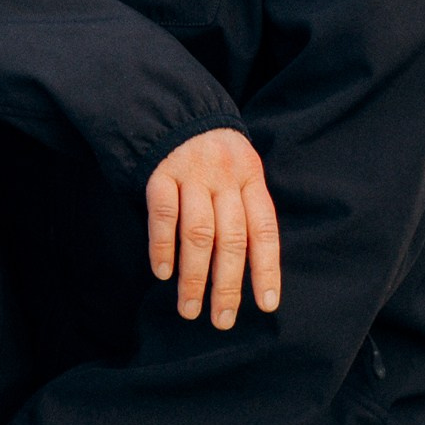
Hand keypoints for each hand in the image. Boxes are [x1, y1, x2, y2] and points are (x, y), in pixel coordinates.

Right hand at [145, 127, 280, 329]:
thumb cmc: (211, 150)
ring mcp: (191, 172)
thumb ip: (243, 206)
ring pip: (198, 232)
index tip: (265, 306)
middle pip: (231, 238)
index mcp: (250, 177)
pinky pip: (163, 213)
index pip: (263, 230)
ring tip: (189, 308)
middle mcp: (224, 176)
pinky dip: (162, 245)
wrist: (171, 104)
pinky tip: (162, 272)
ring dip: (193, 275)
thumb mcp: (239, 168)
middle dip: (227, 284)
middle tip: (221, 320)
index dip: (266, 269)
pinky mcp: (159, 170)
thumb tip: (249, 267)